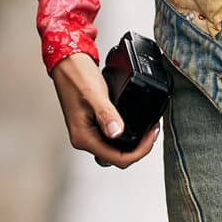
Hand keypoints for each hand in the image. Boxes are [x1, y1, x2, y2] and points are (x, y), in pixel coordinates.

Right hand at [51, 52, 160, 168]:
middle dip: (139, 148)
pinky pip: (113, 137)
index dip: (139, 151)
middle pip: (118, 157)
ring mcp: (89, 132)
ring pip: (116, 148)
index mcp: (83, 137)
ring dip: (134, 142)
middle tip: (152, 131)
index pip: (117, 158)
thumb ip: (106, 114)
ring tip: (148, 129)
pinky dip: (126, 133)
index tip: (150, 135)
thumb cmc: (75, 76)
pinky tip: (135, 124)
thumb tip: (117, 132)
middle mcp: (84, 139)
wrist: (68, 63)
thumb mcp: (95, 94)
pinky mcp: (93, 125)